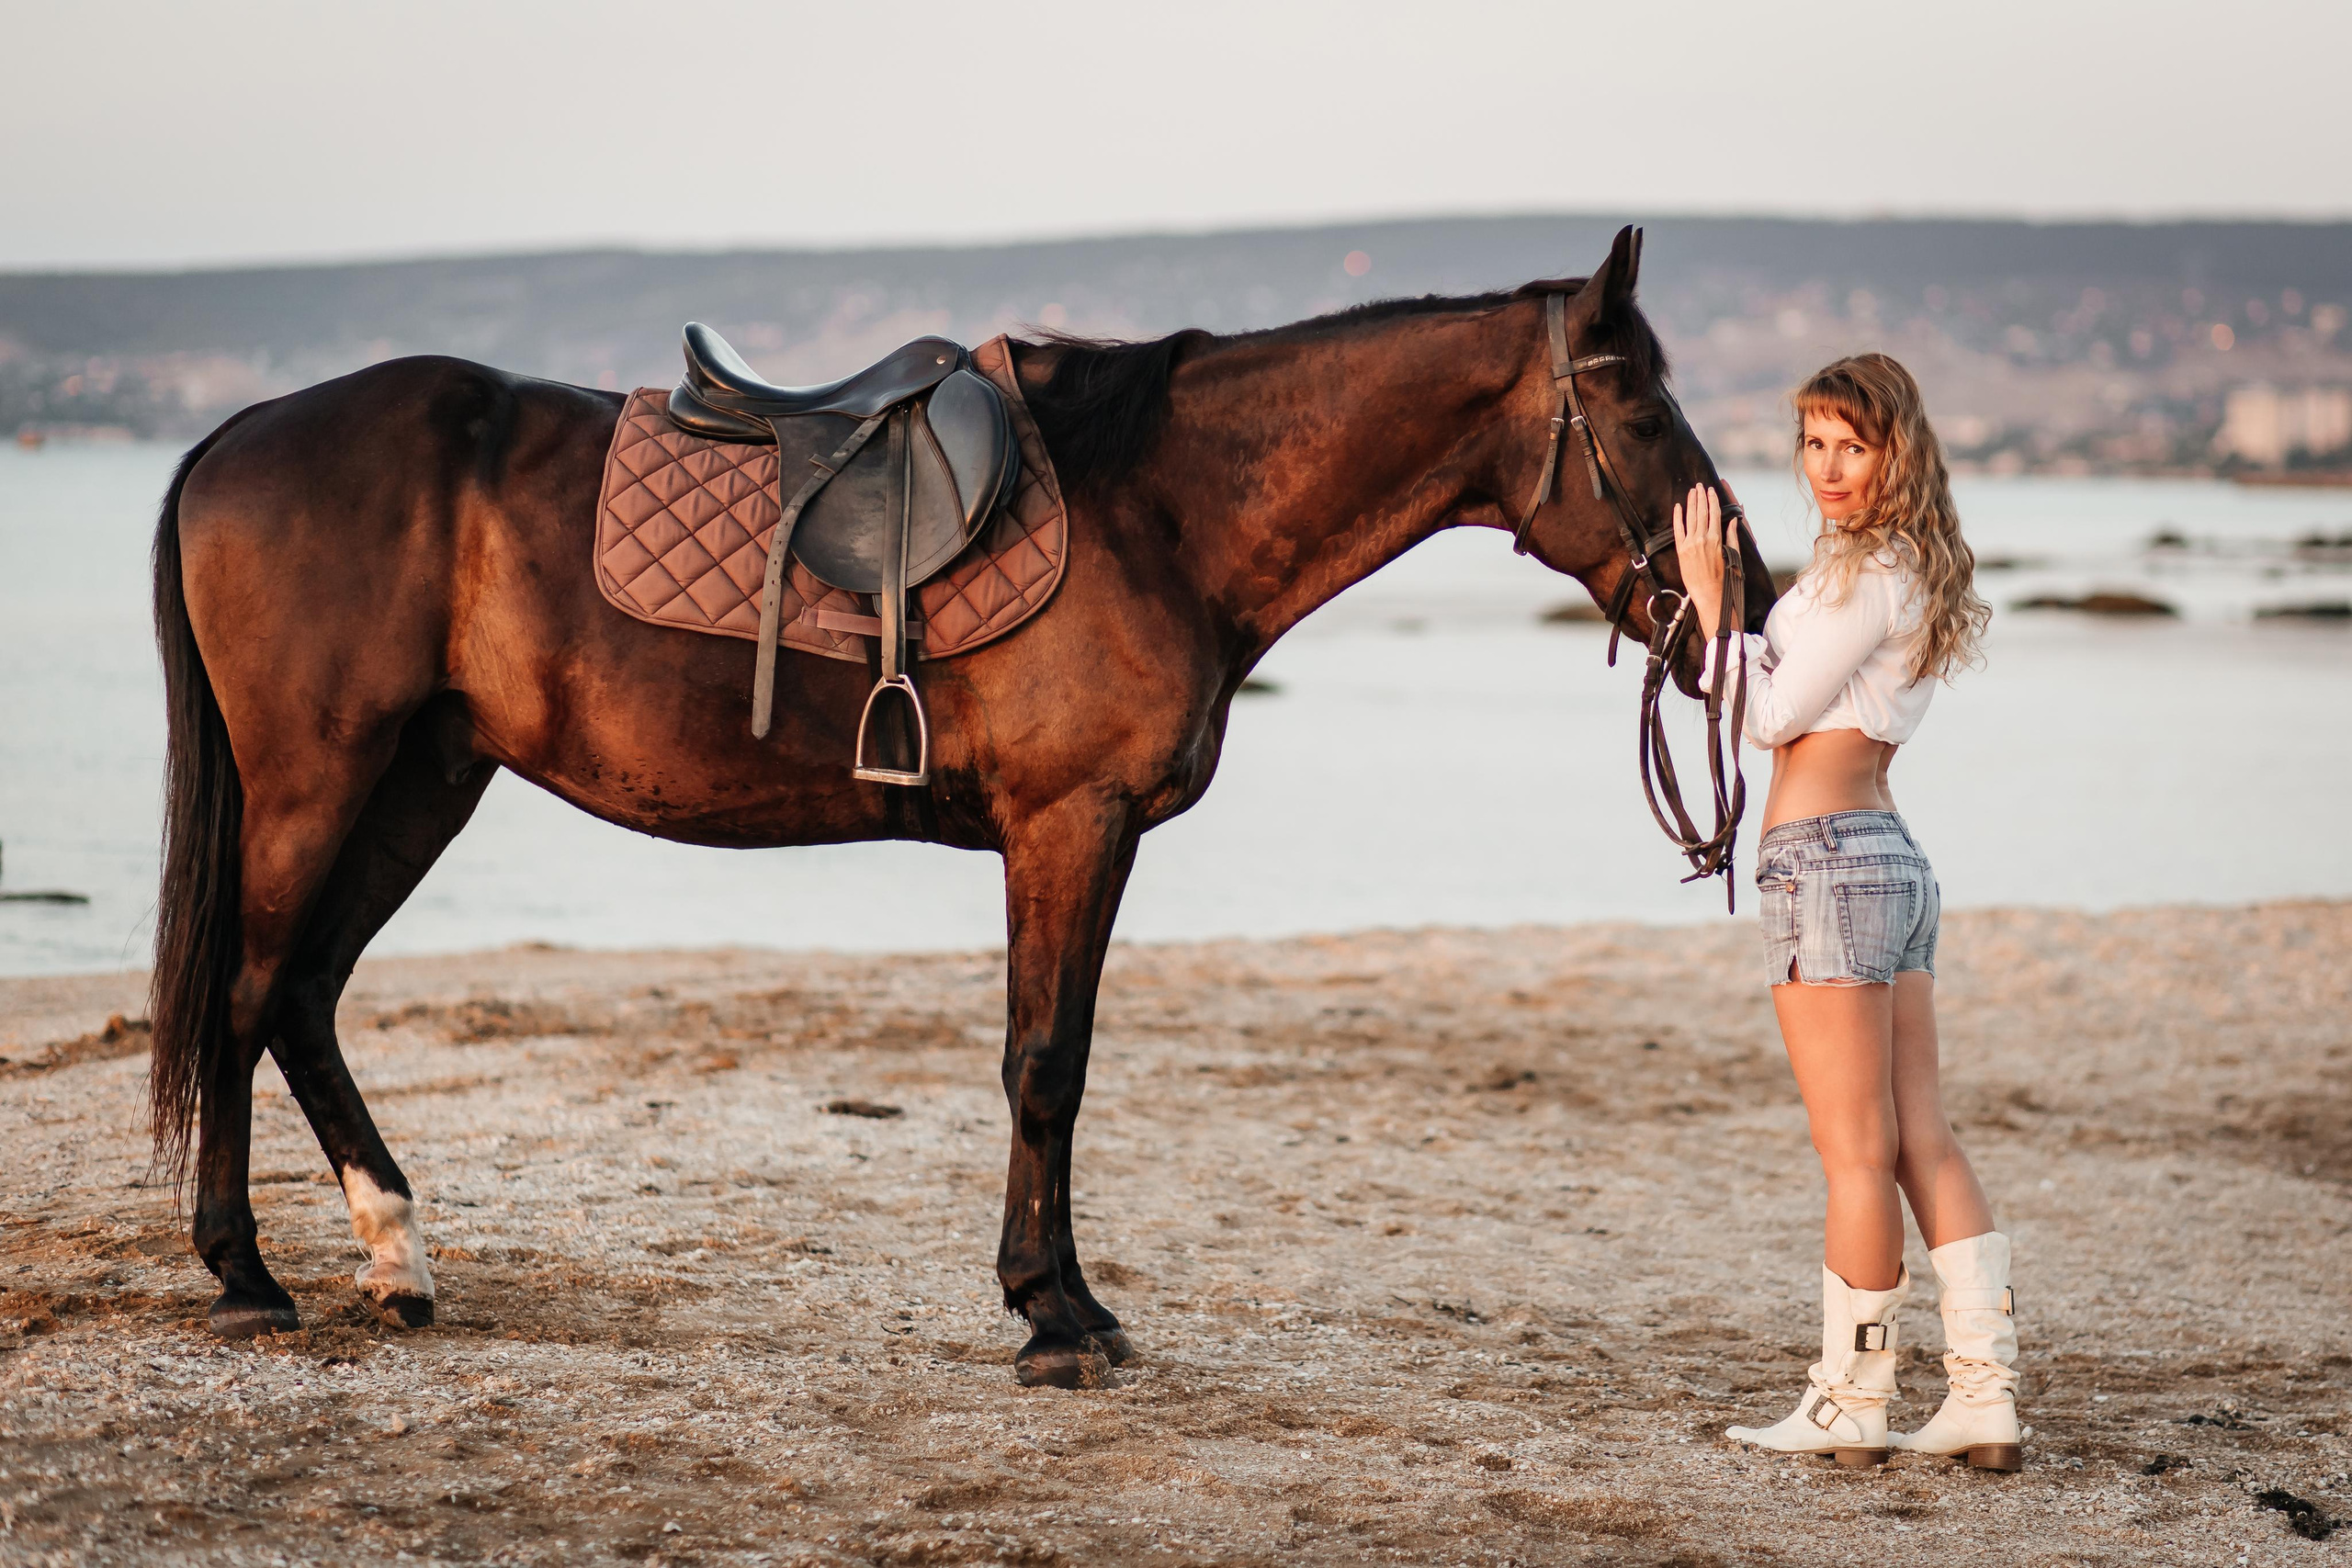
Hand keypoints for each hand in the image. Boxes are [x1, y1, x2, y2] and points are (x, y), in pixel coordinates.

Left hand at [1670, 483, 1727, 639]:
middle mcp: (1703, 538)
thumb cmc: (1723, 577)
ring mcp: (1691, 544)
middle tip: (1699, 485)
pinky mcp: (1681, 550)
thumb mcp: (1733, 555)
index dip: (1712, 500)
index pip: (1715, 514)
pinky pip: (1678, 529)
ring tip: (1691, 491)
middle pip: (1702, 512)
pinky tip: (1677, 507)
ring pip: (1691, 518)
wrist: (1709, 594)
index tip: (1711, 490)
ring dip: (1691, 503)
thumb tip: (1735, 520)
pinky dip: (1677, 517)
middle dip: (1701, 497)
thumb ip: (1733, 536)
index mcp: (1717, 538)